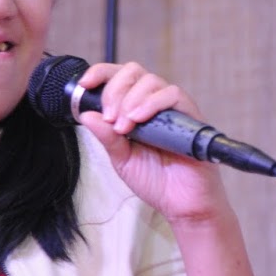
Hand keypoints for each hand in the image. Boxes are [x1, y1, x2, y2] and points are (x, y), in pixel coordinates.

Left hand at [75, 60, 231, 223]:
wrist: (181, 203)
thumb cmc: (155, 180)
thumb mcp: (121, 158)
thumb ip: (105, 137)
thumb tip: (86, 115)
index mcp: (134, 109)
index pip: (117, 78)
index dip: (100, 74)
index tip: (85, 84)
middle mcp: (153, 104)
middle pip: (132, 72)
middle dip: (114, 90)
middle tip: (110, 118)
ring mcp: (172, 108)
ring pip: (151, 81)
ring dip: (130, 100)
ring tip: (124, 126)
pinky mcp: (190, 115)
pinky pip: (173, 95)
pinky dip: (151, 103)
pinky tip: (139, 119)